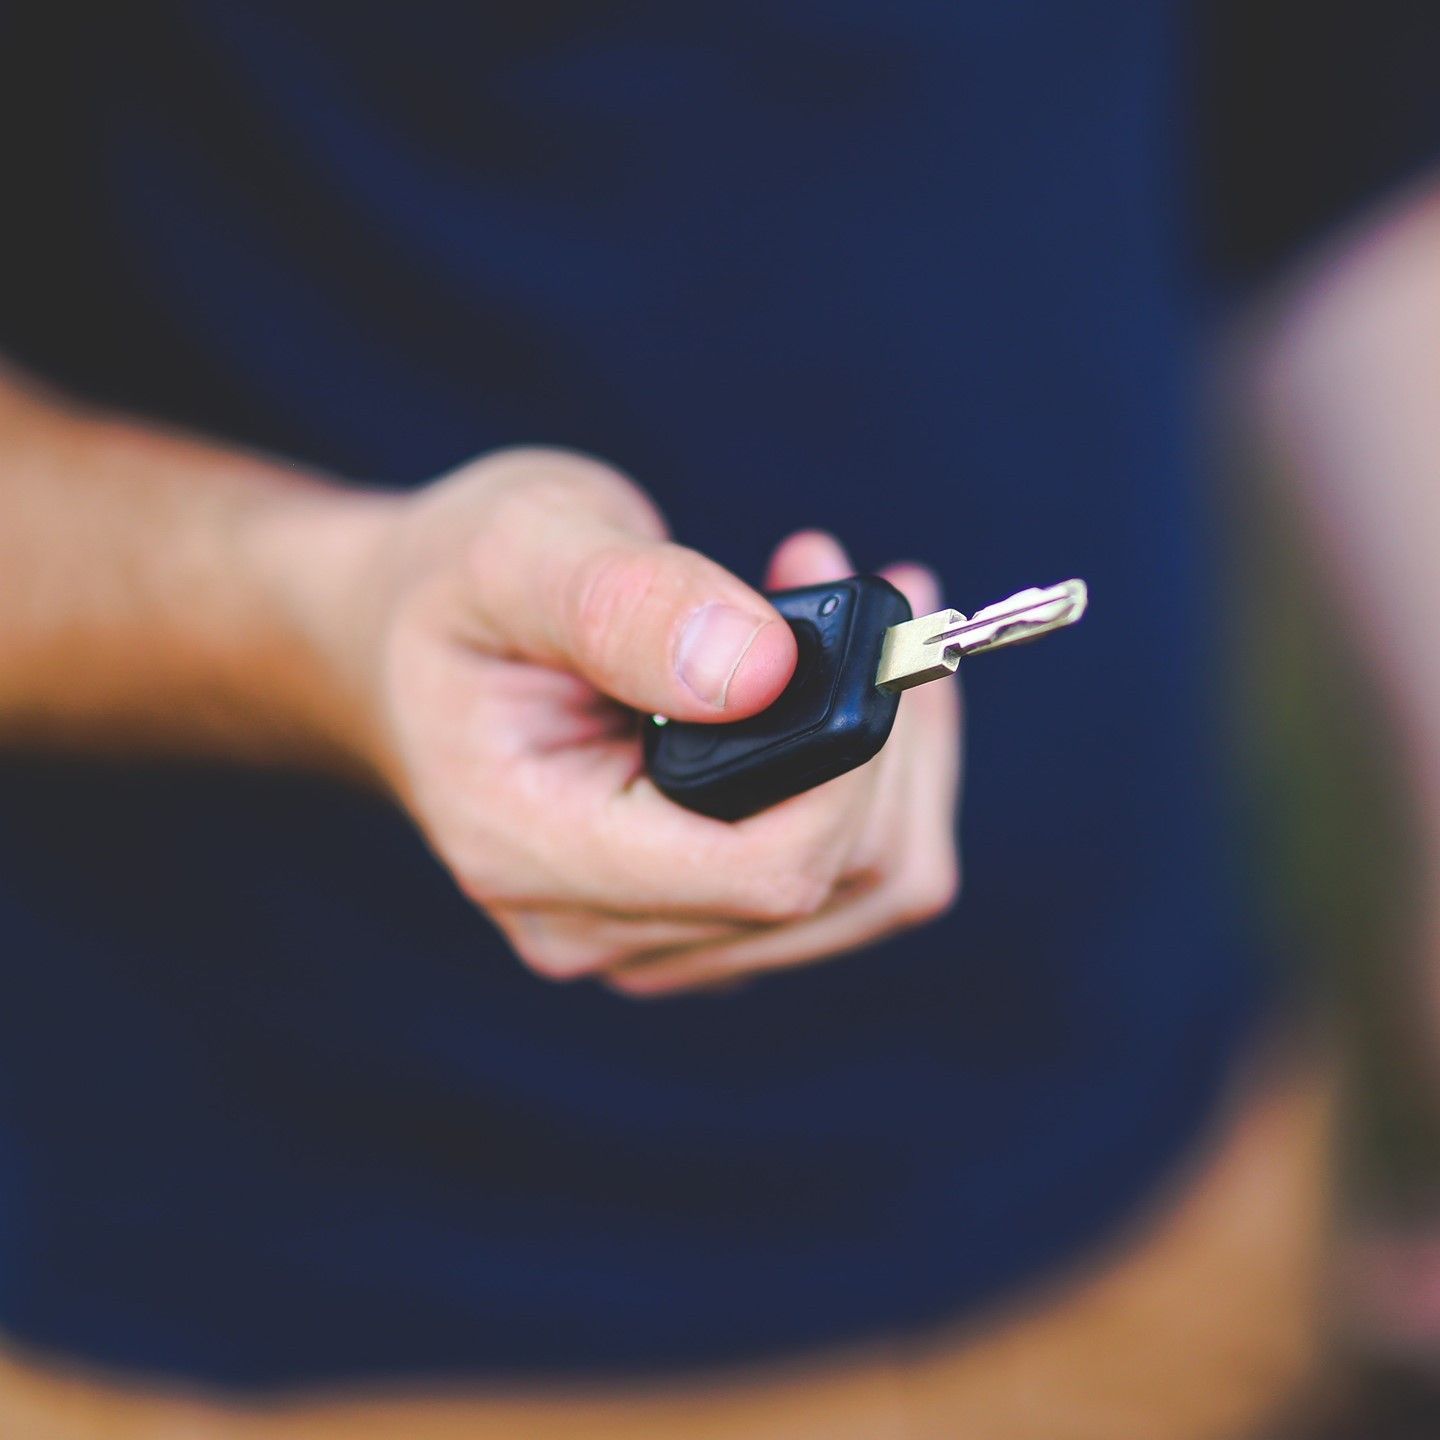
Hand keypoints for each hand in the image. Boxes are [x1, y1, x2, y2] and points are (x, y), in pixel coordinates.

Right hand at [326, 448, 961, 996]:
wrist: (407, 644)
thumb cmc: (453, 588)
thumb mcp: (518, 548)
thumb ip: (627, 602)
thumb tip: (764, 670)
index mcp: (534, 850)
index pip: (763, 873)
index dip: (853, 763)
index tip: (868, 630)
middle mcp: (597, 926)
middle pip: (835, 888)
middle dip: (890, 737)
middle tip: (870, 588)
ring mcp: (651, 932)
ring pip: (864, 892)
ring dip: (899, 755)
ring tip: (852, 622)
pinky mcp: (698, 914)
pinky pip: (845, 877)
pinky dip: (874, 778)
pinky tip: (831, 682)